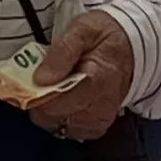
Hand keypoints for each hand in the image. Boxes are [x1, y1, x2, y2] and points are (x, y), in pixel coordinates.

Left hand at [23, 10, 136, 138]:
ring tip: (55, 88)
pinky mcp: (97, 127)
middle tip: (41, 81)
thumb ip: (61, 52)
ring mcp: (100, 119)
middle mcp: (100, 105)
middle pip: (53, 116)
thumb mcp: (82, 30)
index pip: (58, 101)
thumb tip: (40, 78)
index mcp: (97, 79)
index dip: (37, 93)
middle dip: (40, 100)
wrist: (131, 48)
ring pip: (57, 126)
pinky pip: (68, 130)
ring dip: (49, 109)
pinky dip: (61, 117)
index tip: (30, 79)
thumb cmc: (104, 36)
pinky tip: (65, 99)